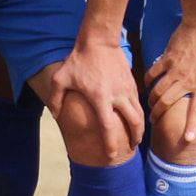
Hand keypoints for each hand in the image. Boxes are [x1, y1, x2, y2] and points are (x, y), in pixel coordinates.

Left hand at [43, 31, 144, 155]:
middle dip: (135, 138)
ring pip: (140, 113)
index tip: (111, 156)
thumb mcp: (61, 78)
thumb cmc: (79, 60)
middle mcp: (118, 96)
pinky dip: (139, 113)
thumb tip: (55, 115)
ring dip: (140, 127)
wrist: (99, 40)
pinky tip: (135, 117)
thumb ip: (56, 99)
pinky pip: (138, 102)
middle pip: (134, 123)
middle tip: (131, 147)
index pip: (108, 128)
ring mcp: (127, 89)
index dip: (111, 144)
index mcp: (100, 98)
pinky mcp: (132, 82)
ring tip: (137, 136)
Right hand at [146, 16, 195, 144]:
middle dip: (158, 115)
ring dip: (151, 101)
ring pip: (157, 91)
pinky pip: (153, 74)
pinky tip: (147, 85)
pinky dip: (148, 81)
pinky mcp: (166, 59)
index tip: (188, 139)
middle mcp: (187, 80)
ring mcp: (175, 70)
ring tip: (150, 106)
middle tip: (154, 121)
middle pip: (167, 103)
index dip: (192, 126)